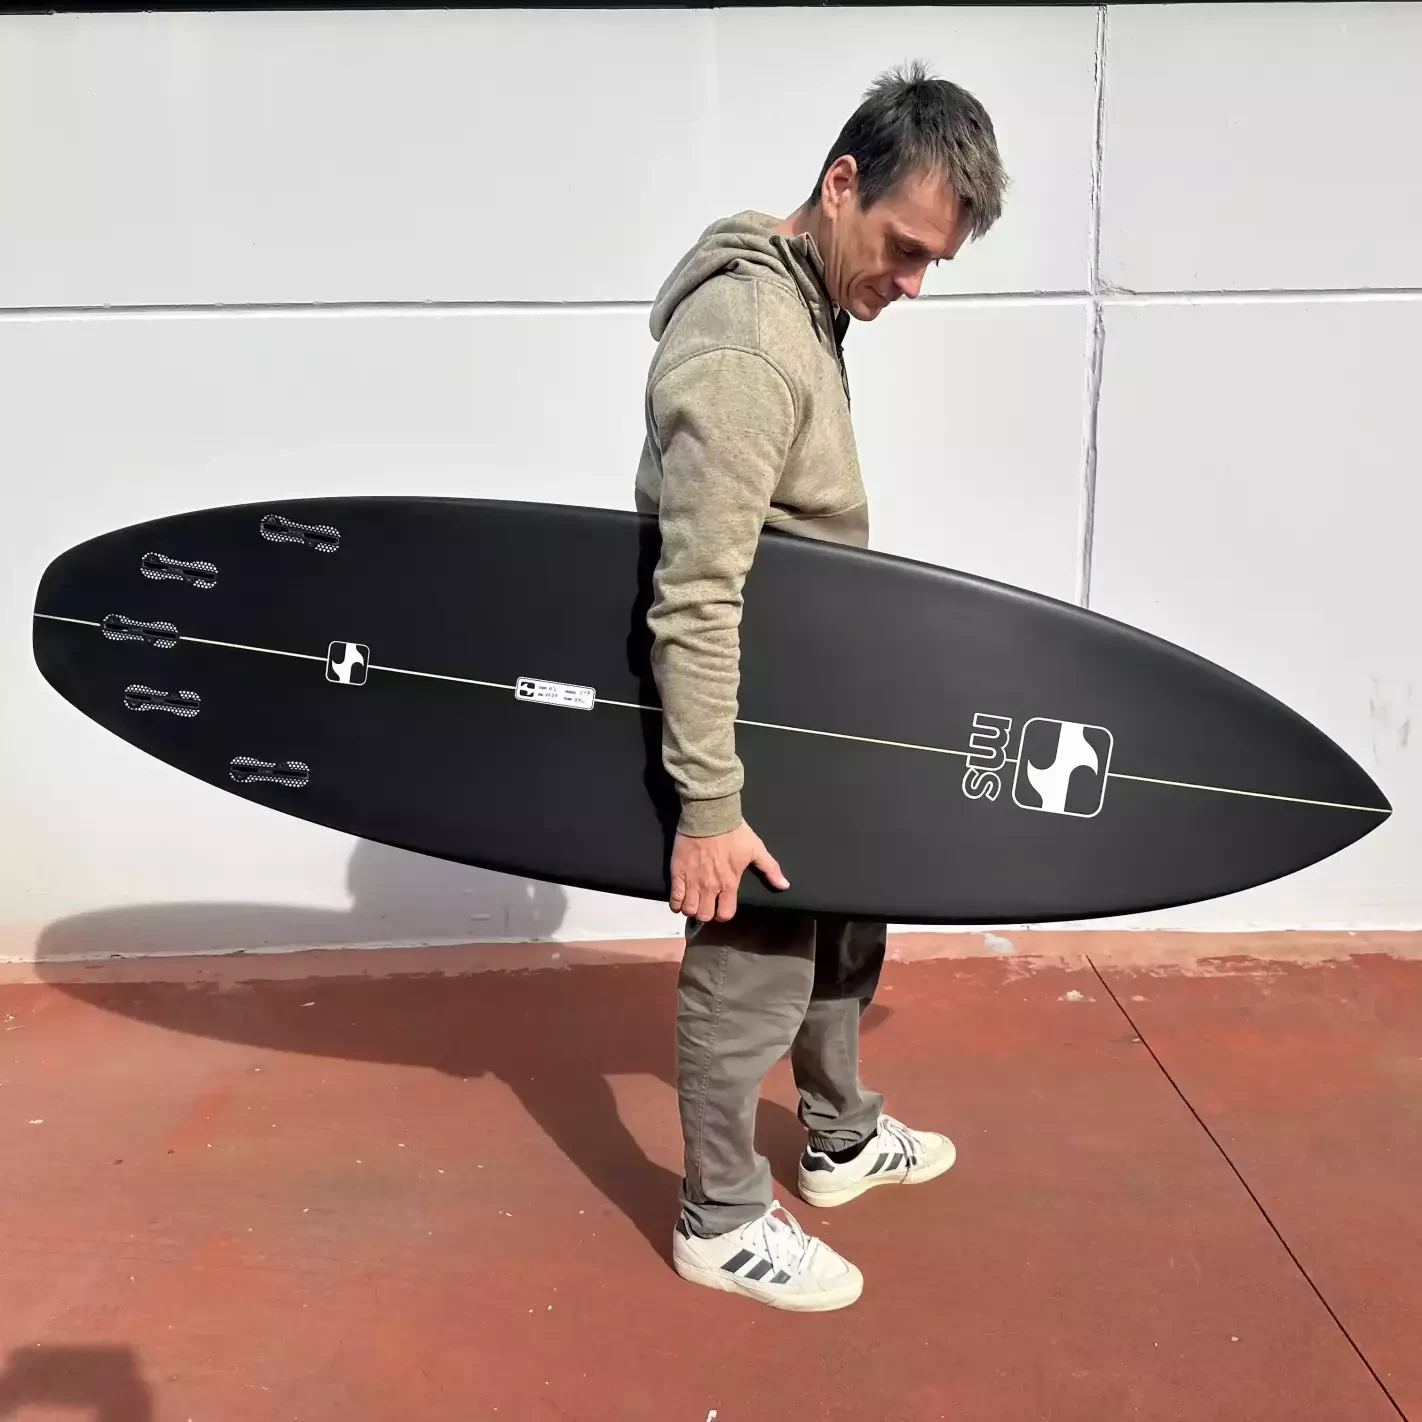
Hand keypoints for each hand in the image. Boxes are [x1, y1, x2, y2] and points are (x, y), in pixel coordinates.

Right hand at [669, 822, 788, 922]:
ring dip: (691, 909)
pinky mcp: (677, 873)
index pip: (725, 914)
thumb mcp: (756, 849)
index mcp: (729, 884)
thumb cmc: (734, 832)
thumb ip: (770, 869)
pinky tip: (679, 900)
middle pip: (705, 915)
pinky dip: (675, 904)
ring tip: (693, 901)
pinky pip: (674, 898)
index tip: (722, 907)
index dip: (723, 914)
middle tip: (706, 903)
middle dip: (706, 913)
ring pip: (689, 910)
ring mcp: (692, 881)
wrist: (710, 815)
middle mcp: (710, 887)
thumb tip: (785, 886)